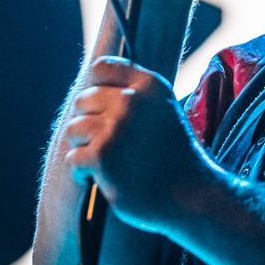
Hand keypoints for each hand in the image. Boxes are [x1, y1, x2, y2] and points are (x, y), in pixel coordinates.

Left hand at [63, 56, 210, 232]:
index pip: (102, 68)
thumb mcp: (164, 110)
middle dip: (90, 123)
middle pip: (83, 100)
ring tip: (107, 162)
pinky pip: (73, 157)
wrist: (191, 195)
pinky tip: (101, 178)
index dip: (98, 90)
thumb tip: (94, 86)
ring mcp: (115, 127)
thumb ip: (136, 93)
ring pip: (73, 129)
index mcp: (149, 85)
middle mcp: (131, 100)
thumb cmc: (174, 156)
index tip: (107, 111)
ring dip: (85, 147)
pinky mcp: (102, 156)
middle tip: (110, 145)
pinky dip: (82, 172)